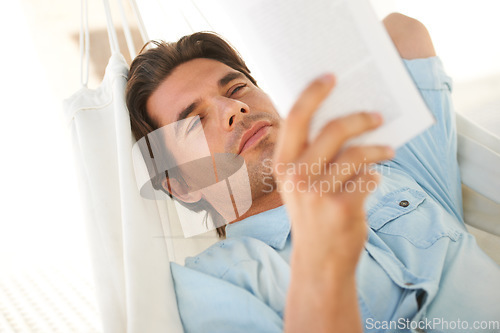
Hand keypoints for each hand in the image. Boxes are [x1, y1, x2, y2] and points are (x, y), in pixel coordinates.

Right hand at [275, 74, 393, 332]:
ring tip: (388, 150)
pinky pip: (369, 177)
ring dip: (378, 149)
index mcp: (282, 163)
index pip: (295, 117)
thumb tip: (341, 117)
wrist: (319, 260)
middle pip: (333, 128)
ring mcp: (318, 192)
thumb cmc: (312, 215)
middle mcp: (296, 175)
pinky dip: (375, 177)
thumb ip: (310, 154)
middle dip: (361, 118)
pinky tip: (372, 182)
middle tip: (378, 116)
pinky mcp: (343, 206)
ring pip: (357, 153)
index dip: (313, 92)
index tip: (331, 77)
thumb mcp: (299, 184)